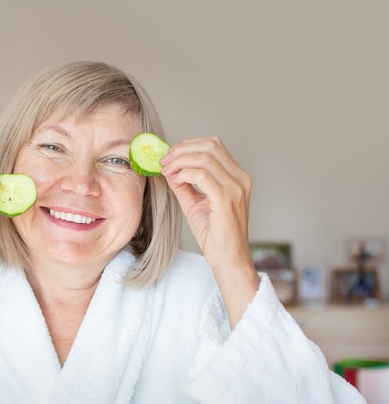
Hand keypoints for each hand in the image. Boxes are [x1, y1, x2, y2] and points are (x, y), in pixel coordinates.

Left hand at [161, 137, 257, 325]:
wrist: (228, 259)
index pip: (214, 145)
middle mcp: (240, 178)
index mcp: (237, 176)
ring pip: (204, 157)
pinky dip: (184, 174)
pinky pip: (202, 176)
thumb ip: (184, 186)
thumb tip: (168, 170)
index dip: (188, 145)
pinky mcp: (226, 200)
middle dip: (182, 149)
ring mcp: (235, 188)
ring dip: (180, 161)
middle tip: (164, 160)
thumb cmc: (215, 234)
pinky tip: (175, 181)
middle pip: (210, 145)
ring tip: (167, 171)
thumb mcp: (196, 204)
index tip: (169, 155)